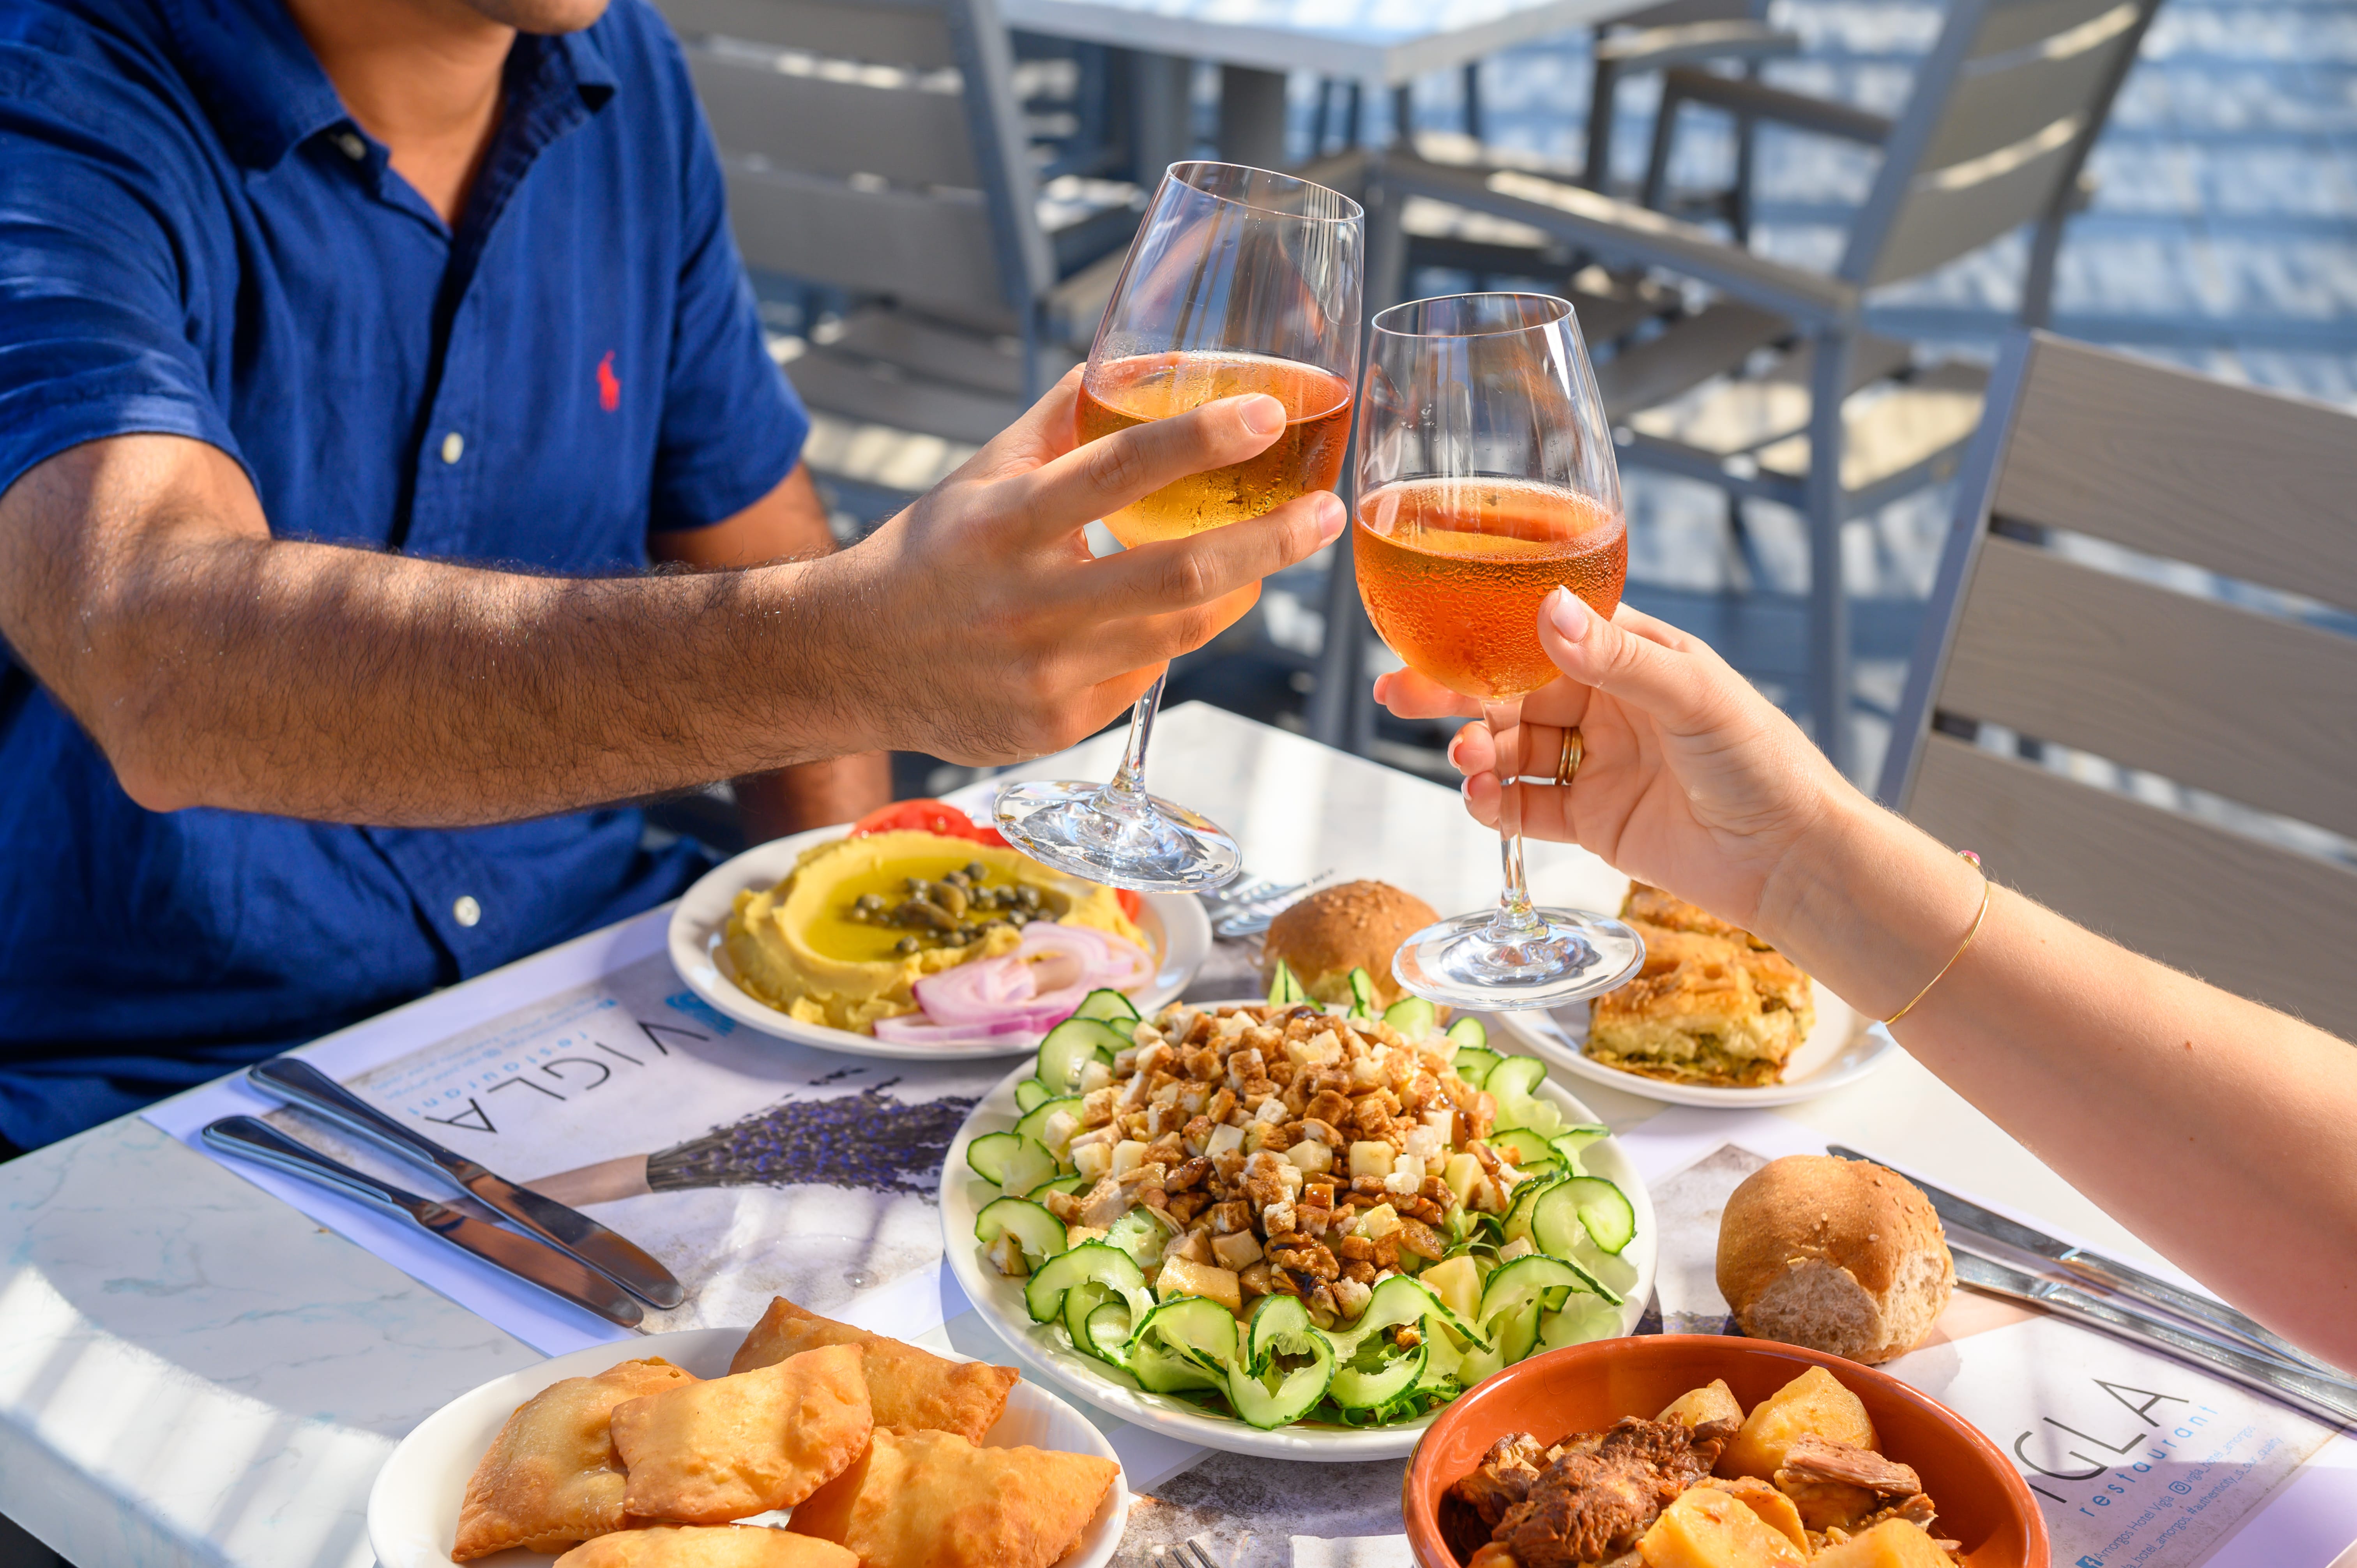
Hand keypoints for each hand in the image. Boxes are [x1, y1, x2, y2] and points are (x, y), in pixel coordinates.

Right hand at [821, 369, 1343, 763]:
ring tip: (1269, 555)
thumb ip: (1063, 419)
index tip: (1267, 416)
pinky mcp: (1056, 724)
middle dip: (1271, 543)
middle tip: (1326, 514)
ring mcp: (1046, 674)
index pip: (1119, 471)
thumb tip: (1140, 357)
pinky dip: (1164, 639)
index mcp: (1007, 523)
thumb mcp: (984, 473)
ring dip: (1237, 591)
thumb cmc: (930, 552)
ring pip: (1179, 631)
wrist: (849, 659)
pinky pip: (1144, 676)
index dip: (1201, 440)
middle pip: (1181, 573)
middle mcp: (1029, 603)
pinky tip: (1156, 616)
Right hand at [1374, 589, 1848, 931]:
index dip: (1486, 633)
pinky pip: (1527, 808)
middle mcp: (1607, 706)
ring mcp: (1596, 764)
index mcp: (1632, 657)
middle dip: (1455, 694)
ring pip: (1513, 751)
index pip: (1544, 633)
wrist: (1790, 858)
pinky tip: (1480, 801)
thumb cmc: (1762, 762)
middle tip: (1400, 693)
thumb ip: (1616, 658)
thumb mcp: (1692, 694)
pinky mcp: (1592, 821)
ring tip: (1465, 763)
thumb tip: (1549, 611)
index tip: (1432, 634)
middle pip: (1512, 692)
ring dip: (1478, 754)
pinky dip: (1496, 805)